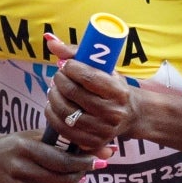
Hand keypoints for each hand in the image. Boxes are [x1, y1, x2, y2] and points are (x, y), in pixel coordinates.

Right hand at [0, 129, 94, 182]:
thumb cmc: (16, 146)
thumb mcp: (37, 138)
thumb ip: (69, 144)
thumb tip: (109, 153)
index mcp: (23, 148)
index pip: (62, 161)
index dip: (84, 164)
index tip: (96, 163)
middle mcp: (17, 168)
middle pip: (62, 182)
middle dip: (79, 179)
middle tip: (82, 174)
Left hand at [44, 31, 134, 156]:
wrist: (131, 115)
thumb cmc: (112, 86)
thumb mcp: (103, 67)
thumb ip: (76, 52)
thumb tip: (49, 41)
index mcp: (119, 92)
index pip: (88, 77)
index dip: (71, 68)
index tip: (67, 65)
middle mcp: (113, 113)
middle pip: (73, 93)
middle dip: (59, 80)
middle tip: (58, 77)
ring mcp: (103, 130)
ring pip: (66, 112)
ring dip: (53, 97)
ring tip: (54, 90)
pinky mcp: (93, 142)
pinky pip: (64, 129)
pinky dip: (52, 115)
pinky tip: (53, 105)